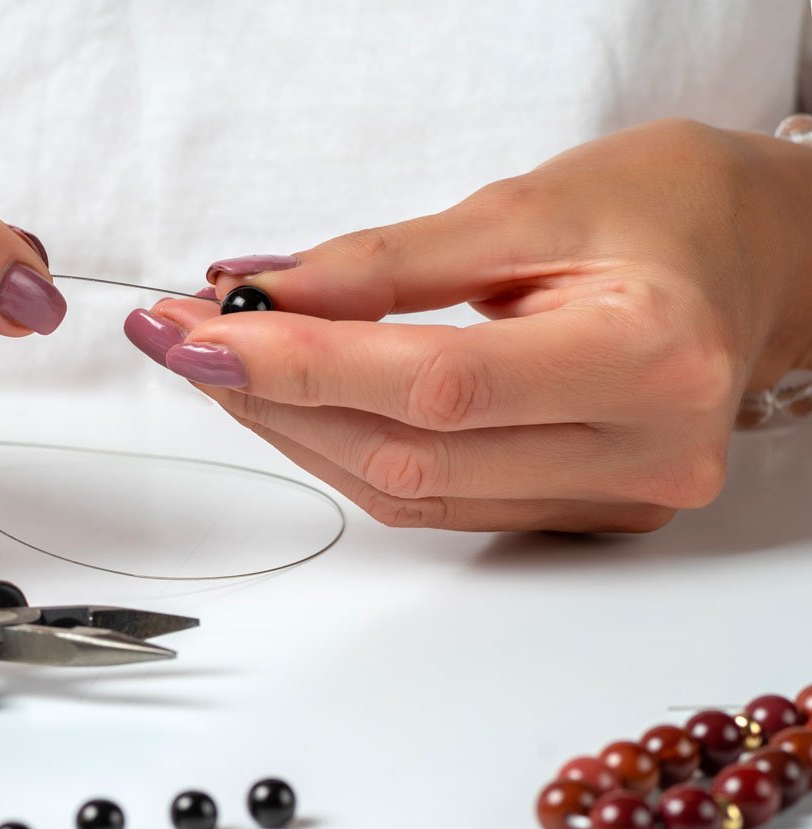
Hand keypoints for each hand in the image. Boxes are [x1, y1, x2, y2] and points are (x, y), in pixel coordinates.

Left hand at [126, 119, 811, 532]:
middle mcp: (642, 448)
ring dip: (296, 430)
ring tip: (221, 362)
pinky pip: (439, 501)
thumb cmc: (665, 210)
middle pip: (411, 453)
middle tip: (184, 339)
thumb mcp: (528, 203)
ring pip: (410, 492)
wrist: (761, 255)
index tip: (201, 333)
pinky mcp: (586, 516)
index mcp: (646, 354)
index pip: (436, 382)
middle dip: (275, 398)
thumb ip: (386, 262)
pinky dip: (351, 451)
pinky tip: (293, 403)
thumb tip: (262, 297)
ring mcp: (617, 497)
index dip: (303, 365)